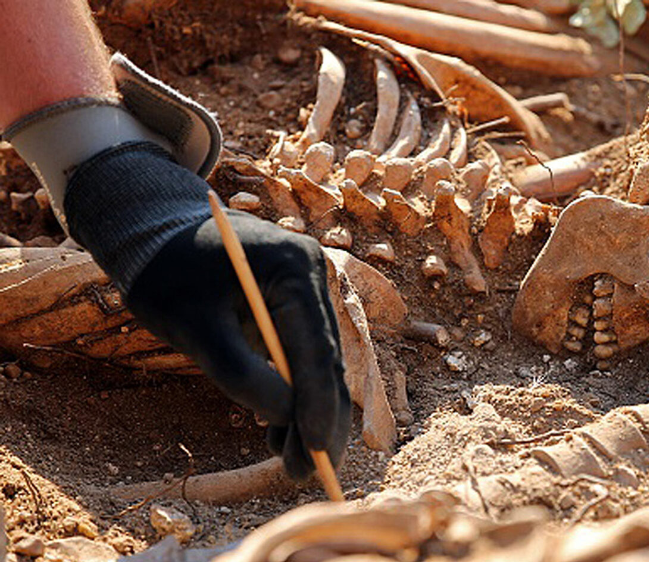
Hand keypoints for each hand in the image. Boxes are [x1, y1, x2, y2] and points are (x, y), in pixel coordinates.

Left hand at [64, 142, 349, 479]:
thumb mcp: (192, 325)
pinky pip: (301, 356)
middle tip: (306, 472)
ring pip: (318, 365)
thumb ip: (238, 371)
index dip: (318, 406)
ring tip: (289, 463)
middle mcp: (313, 277)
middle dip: (318, 420)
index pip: (317, 349)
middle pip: (326, 361)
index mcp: (294, 269)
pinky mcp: (293, 307)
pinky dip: (292, 394)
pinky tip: (277, 432)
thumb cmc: (166, 272)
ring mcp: (307, 291)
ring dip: (307, 414)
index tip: (314, 452)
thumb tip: (283, 418)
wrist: (153, 230)